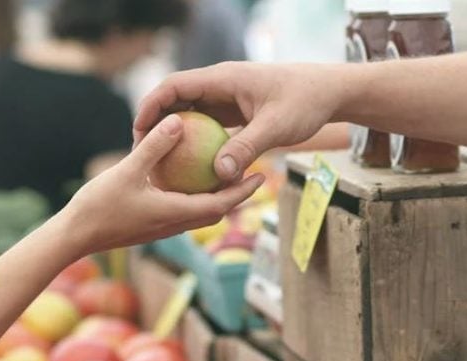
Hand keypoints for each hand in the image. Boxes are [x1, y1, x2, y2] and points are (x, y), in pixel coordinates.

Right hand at [60, 114, 264, 255]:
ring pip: (200, 212)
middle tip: (254, 173)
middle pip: (216, 210)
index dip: (243, 191)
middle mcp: (174, 224)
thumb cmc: (99, 206)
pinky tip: (188, 179)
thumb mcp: (127, 171)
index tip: (261, 175)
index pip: (220, 204)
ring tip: (227, 174)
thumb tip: (178, 121)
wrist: (74, 237)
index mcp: (175, 213)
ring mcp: (163, 227)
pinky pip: (182, 210)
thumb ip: (154, 147)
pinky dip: (194, 197)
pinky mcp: (151, 225)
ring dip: (217, 197)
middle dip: (237, 194)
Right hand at [133, 62, 342, 182]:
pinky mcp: (236, 112)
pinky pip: (208, 126)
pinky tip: (191, 169)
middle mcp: (221, 85)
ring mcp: (227, 98)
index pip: (174, 86)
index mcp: (223, 79)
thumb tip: (219, 175)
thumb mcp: (276, 127)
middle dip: (156, 123)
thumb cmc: (305, 102)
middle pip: (176, 100)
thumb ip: (246, 148)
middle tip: (141, 152)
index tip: (138, 131)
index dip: (151, 106)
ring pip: (191, 114)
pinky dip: (197, 143)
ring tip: (160, 163)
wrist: (329, 92)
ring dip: (175, 135)